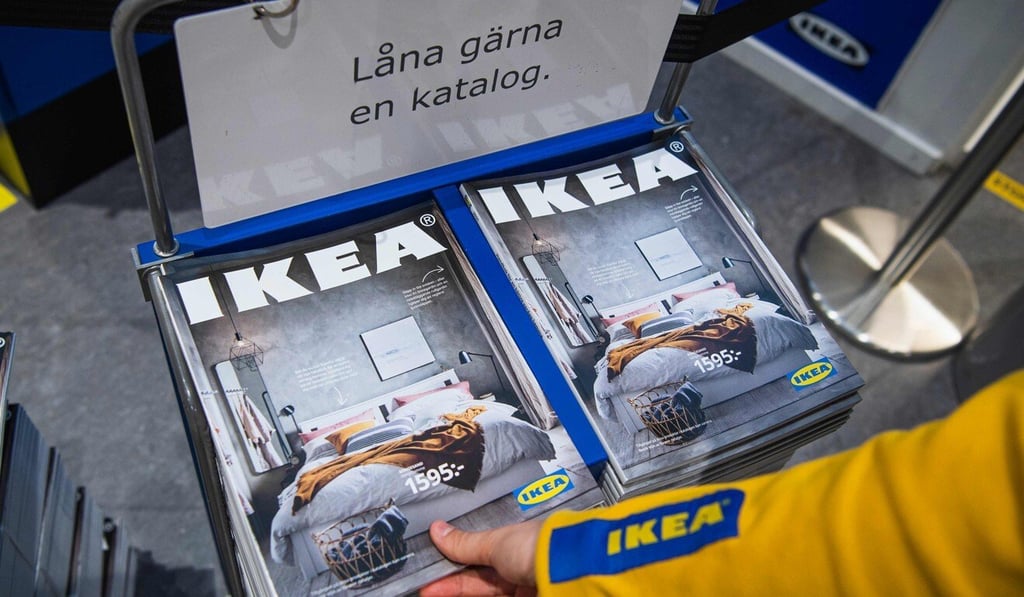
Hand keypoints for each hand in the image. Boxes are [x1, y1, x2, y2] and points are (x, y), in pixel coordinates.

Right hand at [419, 517, 544, 595]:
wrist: (568, 571)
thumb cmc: (541, 547)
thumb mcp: (495, 542)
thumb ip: (465, 543)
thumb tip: (438, 530)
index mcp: (518, 539)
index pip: (479, 549)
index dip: (455, 557)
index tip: (433, 563)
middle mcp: (522, 562)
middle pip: (479, 573)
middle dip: (451, 577)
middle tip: (426, 584)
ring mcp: (524, 584)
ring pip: (485, 588)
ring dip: (456, 589)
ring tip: (431, 591)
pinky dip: (470, 596)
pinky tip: (450, 596)